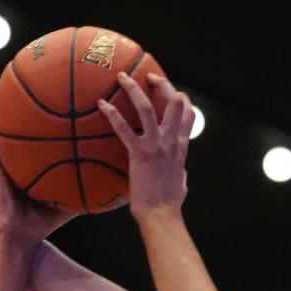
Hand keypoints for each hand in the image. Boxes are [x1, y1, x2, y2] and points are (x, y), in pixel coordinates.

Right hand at [0, 108, 75, 248]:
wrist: (19, 238)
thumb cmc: (40, 228)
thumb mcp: (66, 209)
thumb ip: (82, 197)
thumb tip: (107, 192)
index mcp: (31, 178)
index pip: (37, 153)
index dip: (42, 136)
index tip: (53, 116)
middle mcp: (17, 171)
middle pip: (20, 143)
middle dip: (23, 122)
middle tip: (29, 99)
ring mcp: (3, 170)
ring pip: (0, 140)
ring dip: (0, 119)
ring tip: (3, 97)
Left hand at [99, 72, 194, 221]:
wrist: (162, 214)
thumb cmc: (169, 204)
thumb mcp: (180, 182)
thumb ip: (179, 170)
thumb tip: (180, 172)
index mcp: (181, 146)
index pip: (188, 113)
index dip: (182, 98)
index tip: (172, 91)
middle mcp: (171, 141)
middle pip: (172, 101)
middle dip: (161, 84)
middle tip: (148, 75)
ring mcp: (156, 146)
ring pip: (147, 108)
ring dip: (134, 89)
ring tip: (122, 77)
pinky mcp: (140, 154)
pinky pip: (124, 129)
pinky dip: (112, 114)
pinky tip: (102, 105)